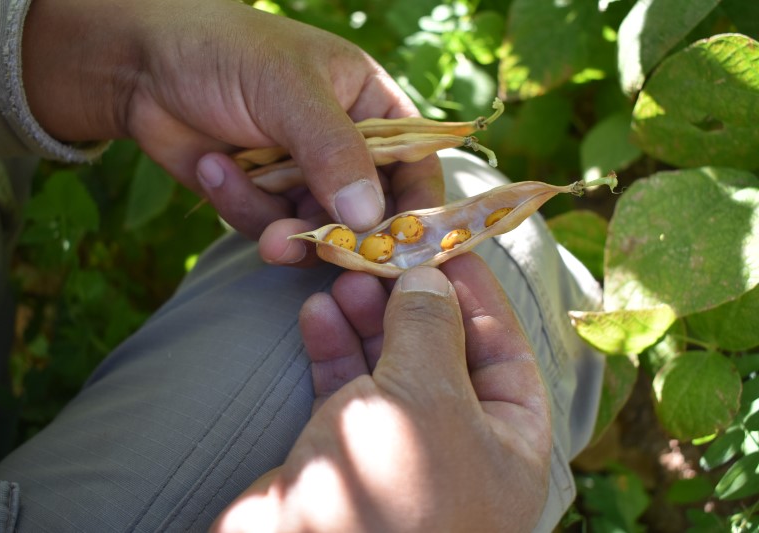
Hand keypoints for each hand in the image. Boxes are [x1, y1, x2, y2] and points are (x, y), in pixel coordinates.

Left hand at [22, 0, 442, 262]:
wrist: (142, 67)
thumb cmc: (226, 53)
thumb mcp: (287, 90)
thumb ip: (333, 152)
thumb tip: (369, 218)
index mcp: (371, 107)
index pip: (416, 165)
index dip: (418, 209)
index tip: (406, 247)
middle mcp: (346, 148)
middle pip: (370, 213)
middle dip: (340, 233)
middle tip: (316, 247)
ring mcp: (305, 177)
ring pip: (317, 231)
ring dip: (283, 228)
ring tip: (243, 197)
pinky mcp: (265, 201)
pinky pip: (271, 229)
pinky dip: (241, 207)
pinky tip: (212, 167)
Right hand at [211, 254, 551, 531]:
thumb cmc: (391, 494)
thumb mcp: (425, 396)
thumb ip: (430, 327)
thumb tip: (430, 276)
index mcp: (507, 445)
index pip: (503, 349)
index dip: (475, 294)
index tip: (442, 243)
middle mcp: (457, 447)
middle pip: (440, 352)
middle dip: (410, 300)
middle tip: (380, 253)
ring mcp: (397, 450)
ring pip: (386, 365)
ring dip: (365, 318)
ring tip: (343, 277)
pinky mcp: (343, 454)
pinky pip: (343, 388)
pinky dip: (331, 348)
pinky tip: (316, 314)